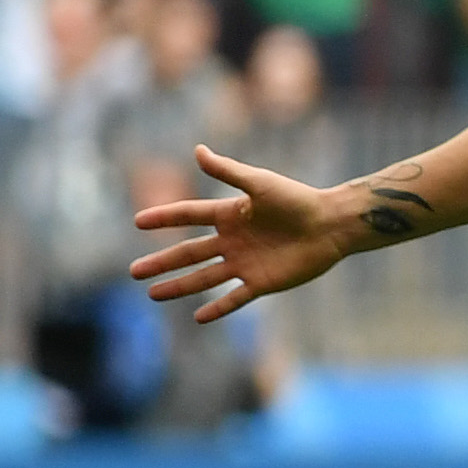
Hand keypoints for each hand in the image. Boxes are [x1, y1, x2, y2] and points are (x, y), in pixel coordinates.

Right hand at [129, 146, 397, 322]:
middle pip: (189, 253)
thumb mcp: (260, 183)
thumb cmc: (298, 200)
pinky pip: (236, 298)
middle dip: (162, 262)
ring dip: (179, 285)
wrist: (332, 225)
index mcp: (230, 214)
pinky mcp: (263, 282)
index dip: (165, 218)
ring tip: (153, 294)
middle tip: (134, 271)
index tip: (137, 221)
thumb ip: (228, 171)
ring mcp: (246, 263)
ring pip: (205, 277)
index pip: (189, 216)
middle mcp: (233, 241)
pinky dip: (218, 307)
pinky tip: (198, 316)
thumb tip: (197, 150)